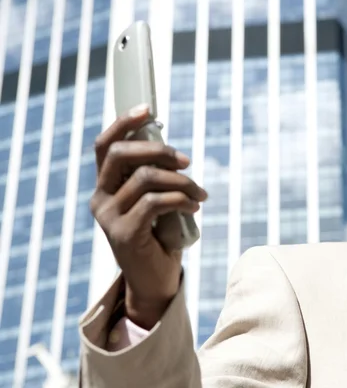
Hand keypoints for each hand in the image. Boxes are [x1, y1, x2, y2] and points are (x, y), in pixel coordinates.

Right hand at [89, 104, 207, 328]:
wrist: (156, 281)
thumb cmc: (160, 237)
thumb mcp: (156, 202)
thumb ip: (155, 179)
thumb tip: (173, 152)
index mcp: (105, 187)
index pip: (104, 147)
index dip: (123, 123)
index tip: (149, 110)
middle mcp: (100, 199)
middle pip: (121, 155)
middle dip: (159, 150)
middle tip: (187, 161)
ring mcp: (109, 218)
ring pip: (146, 178)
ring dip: (182, 181)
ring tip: (201, 193)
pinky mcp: (124, 234)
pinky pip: (156, 202)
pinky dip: (182, 199)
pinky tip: (196, 206)